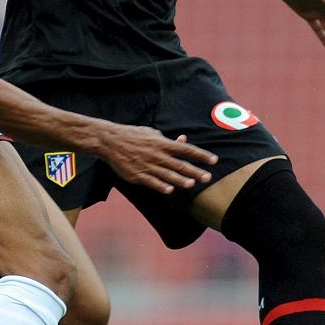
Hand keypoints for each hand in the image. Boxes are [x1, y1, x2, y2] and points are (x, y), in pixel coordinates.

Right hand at [96, 125, 216, 194]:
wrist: (110, 141)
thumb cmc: (133, 136)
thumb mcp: (152, 133)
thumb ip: (168, 140)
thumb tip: (183, 140)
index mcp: (162, 143)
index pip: (186, 150)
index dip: (201, 155)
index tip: (213, 160)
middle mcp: (157, 155)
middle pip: (180, 164)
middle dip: (195, 171)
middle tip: (208, 177)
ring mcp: (147, 165)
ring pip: (167, 175)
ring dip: (181, 180)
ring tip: (192, 185)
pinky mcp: (137, 175)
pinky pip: (151, 181)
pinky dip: (161, 186)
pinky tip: (170, 190)